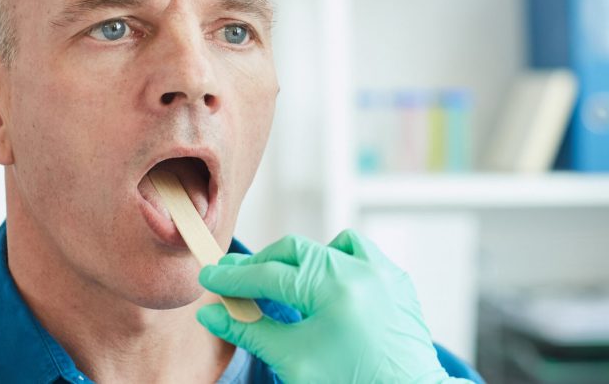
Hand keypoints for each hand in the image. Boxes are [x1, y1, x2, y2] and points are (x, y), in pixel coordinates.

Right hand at [195, 230, 467, 382]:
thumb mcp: (293, 361)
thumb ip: (250, 331)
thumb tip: (212, 314)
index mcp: (335, 288)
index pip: (271, 274)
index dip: (234, 277)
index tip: (210, 278)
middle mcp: (363, 271)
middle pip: (297, 251)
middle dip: (262, 265)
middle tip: (233, 278)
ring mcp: (385, 273)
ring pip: (331, 247)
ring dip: (301, 261)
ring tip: (281, 286)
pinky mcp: (398, 283)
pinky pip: (361, 258)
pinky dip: (336, 266)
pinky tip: (323, 290)